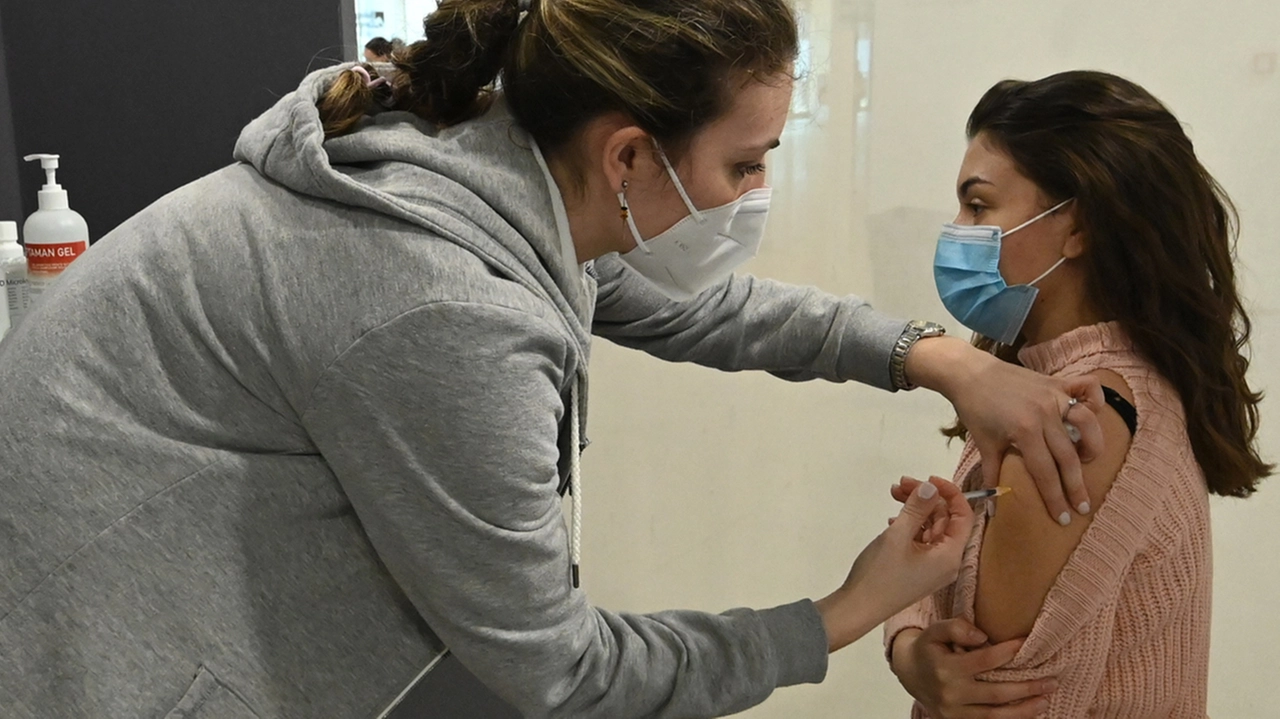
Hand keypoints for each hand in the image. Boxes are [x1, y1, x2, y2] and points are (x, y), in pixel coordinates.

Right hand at [816, 478, 973, 651]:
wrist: (858, 609)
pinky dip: (910, 524)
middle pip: (946, 519)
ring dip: (915, 508)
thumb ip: (917, 508)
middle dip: (926, 498)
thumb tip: (931, 487)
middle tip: (901, 484)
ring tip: (893, 494)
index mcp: (950, 555)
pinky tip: (893, 517)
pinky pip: (921, 539)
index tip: (927, 479)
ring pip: (931, 527)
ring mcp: (932, 567)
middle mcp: (947, 561)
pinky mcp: (918, 569)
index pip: (963, 516)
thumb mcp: (898, 536)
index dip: (950, 493)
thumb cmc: (880, 574)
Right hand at [891, 621, 1055, 718]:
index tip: (1027, 643)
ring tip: (1045, 700)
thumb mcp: (935, 631)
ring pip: (995, 716)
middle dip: (1027, 688)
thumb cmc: (928, 649)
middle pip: (996, 694)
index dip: (1009, 652)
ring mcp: (954, 712)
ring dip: (1024, 710)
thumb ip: (956, 627)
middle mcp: (951, 693)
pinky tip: (1027, 713)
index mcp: (946, 668)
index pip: (985, 661)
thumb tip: (982, 635)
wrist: (909, 673)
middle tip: (1051, 681)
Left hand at [903, 336, 1105, 525]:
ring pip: (1087, 423)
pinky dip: (1095, 399)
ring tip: (1086, 460)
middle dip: (1077, 485)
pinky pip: (1087, 387)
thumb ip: (993, 475)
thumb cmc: (975, 410)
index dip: (1056, 498)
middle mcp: (1045, 414)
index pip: (1046, 472)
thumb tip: (992, 508)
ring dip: (1092, 445)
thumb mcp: (984, 444)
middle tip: (1084, 506)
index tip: (1066, 517)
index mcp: (1025, 432)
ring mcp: (1054, 395)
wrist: (969, 373)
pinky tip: (1091, 415)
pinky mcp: (1057, 381)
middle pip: (1069, 456)